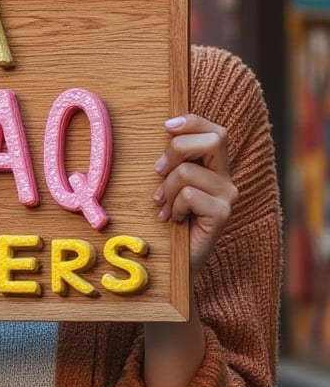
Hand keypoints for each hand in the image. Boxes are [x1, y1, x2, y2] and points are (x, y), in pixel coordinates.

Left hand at [153, 114, 237, 276]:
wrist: (177, 264)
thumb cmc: (170, 221)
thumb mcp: (170, 183)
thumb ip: (175, 159)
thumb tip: (167, 128)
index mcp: (216, 168)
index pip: (215, 130)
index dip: (192, 122)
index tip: (166, 126)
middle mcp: (227, 180)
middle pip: (213, 139)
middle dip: (175, 150)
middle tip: (158, 173)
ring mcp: (228, 197)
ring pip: (188, 172)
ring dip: (166, 189)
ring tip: (164, 207)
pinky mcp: (222, 214)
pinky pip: (189, 195)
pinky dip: (173, 206)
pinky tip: (172, 220)